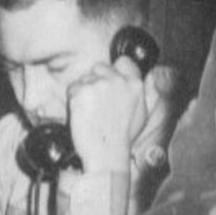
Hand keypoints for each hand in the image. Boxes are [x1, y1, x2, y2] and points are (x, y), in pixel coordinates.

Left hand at [64, 51, 155, 173]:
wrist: (106, 152)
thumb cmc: (124, 138)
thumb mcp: (142, 114)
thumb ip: (141, 94)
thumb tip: (140, 81)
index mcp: (135, 84)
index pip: (123, 62)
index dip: (115, 70)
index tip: (110, 79)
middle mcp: (117, 80)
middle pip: (100, 67)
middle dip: (96, 79)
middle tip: (96, 101)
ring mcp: (98, 84)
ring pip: (85, 78)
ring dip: (84, 90)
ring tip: (89, 112)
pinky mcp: (80, 91)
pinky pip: (72, 88)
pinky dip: (73, 99)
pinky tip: (81, 114)